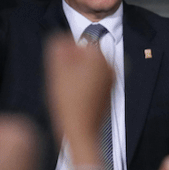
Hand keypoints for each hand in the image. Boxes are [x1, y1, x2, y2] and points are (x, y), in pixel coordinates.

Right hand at [44, 34, 113, 169]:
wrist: (81, 132)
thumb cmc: (68, 102)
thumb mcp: (57, 69)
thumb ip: (59, 46)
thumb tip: (62, 38)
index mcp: (100, 57)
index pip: (78, 41)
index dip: (64, 53)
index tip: (59, 69)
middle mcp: (111, 67)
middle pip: (84, 55)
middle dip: (71, 63)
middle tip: (62, 81)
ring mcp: (112, 80)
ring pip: (88, 68)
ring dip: (75, 74)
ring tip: (67, 90)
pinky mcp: (108, 92)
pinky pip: (92, 81)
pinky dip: (82, 85)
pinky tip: (73, 98)